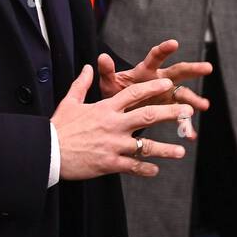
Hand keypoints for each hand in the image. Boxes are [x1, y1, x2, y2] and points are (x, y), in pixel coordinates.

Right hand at [52, 66, 192, 179]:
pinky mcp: (110, 163)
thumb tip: (87, 66)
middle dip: (171, 112)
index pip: (134, 93)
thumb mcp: (70, 101)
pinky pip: (133, 166)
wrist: (48, 151)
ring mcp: (114, 145)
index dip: (153, 87)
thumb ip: (82, 83)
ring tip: (181, 151)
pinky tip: (155, 170)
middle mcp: (114, 124)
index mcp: (106, 107)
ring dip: (166, 148)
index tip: (168, 83)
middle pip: (149, 115)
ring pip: (146, 145)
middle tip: (188, 111)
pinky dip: (145, 169)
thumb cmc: (59, 126)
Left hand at [97, 39, 210, 137]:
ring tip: (204, 105)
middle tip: (208, 68)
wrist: (119, 111)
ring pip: (184, 95)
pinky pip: (180, 118)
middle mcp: (161, 80)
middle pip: (179, 71)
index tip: (174, 43)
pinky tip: (191, 134)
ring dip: (194, 100)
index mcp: (146, 71)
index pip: (155, 57)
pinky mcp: (169, 110)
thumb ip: (107, 72)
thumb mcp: (109, 84)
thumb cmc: (115, 94)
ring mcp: (167, 95)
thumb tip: (101, 57)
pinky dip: (185, 126)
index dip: (164, 50)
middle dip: (193, 69)